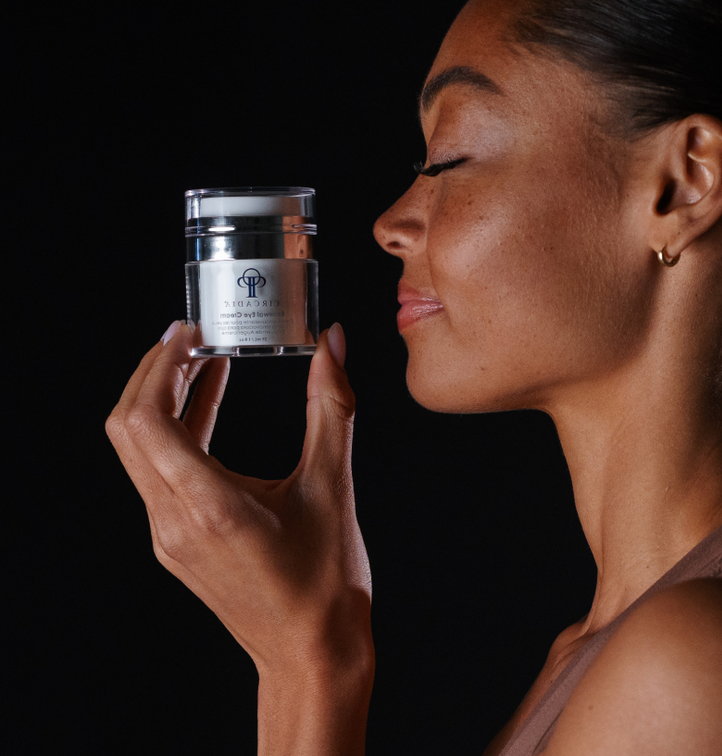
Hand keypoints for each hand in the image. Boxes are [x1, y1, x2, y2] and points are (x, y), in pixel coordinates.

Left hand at [106, 322, 372, 752]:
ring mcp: (169, 536)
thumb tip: (333, 345)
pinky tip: (210, 406)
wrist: (312, 651)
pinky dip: (176, 430)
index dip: (158, 365)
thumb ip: (332, 406)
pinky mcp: (178, 541)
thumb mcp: (332, 485)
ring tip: (203, 359)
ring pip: (140, 450)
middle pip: (128, 429)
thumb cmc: (326, 581)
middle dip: (153, 372)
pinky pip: (159, 472)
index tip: (187, 330)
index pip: (147, 420)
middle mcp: (174, 522)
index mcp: (209, 507)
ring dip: (164, 399)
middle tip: (191, 335)